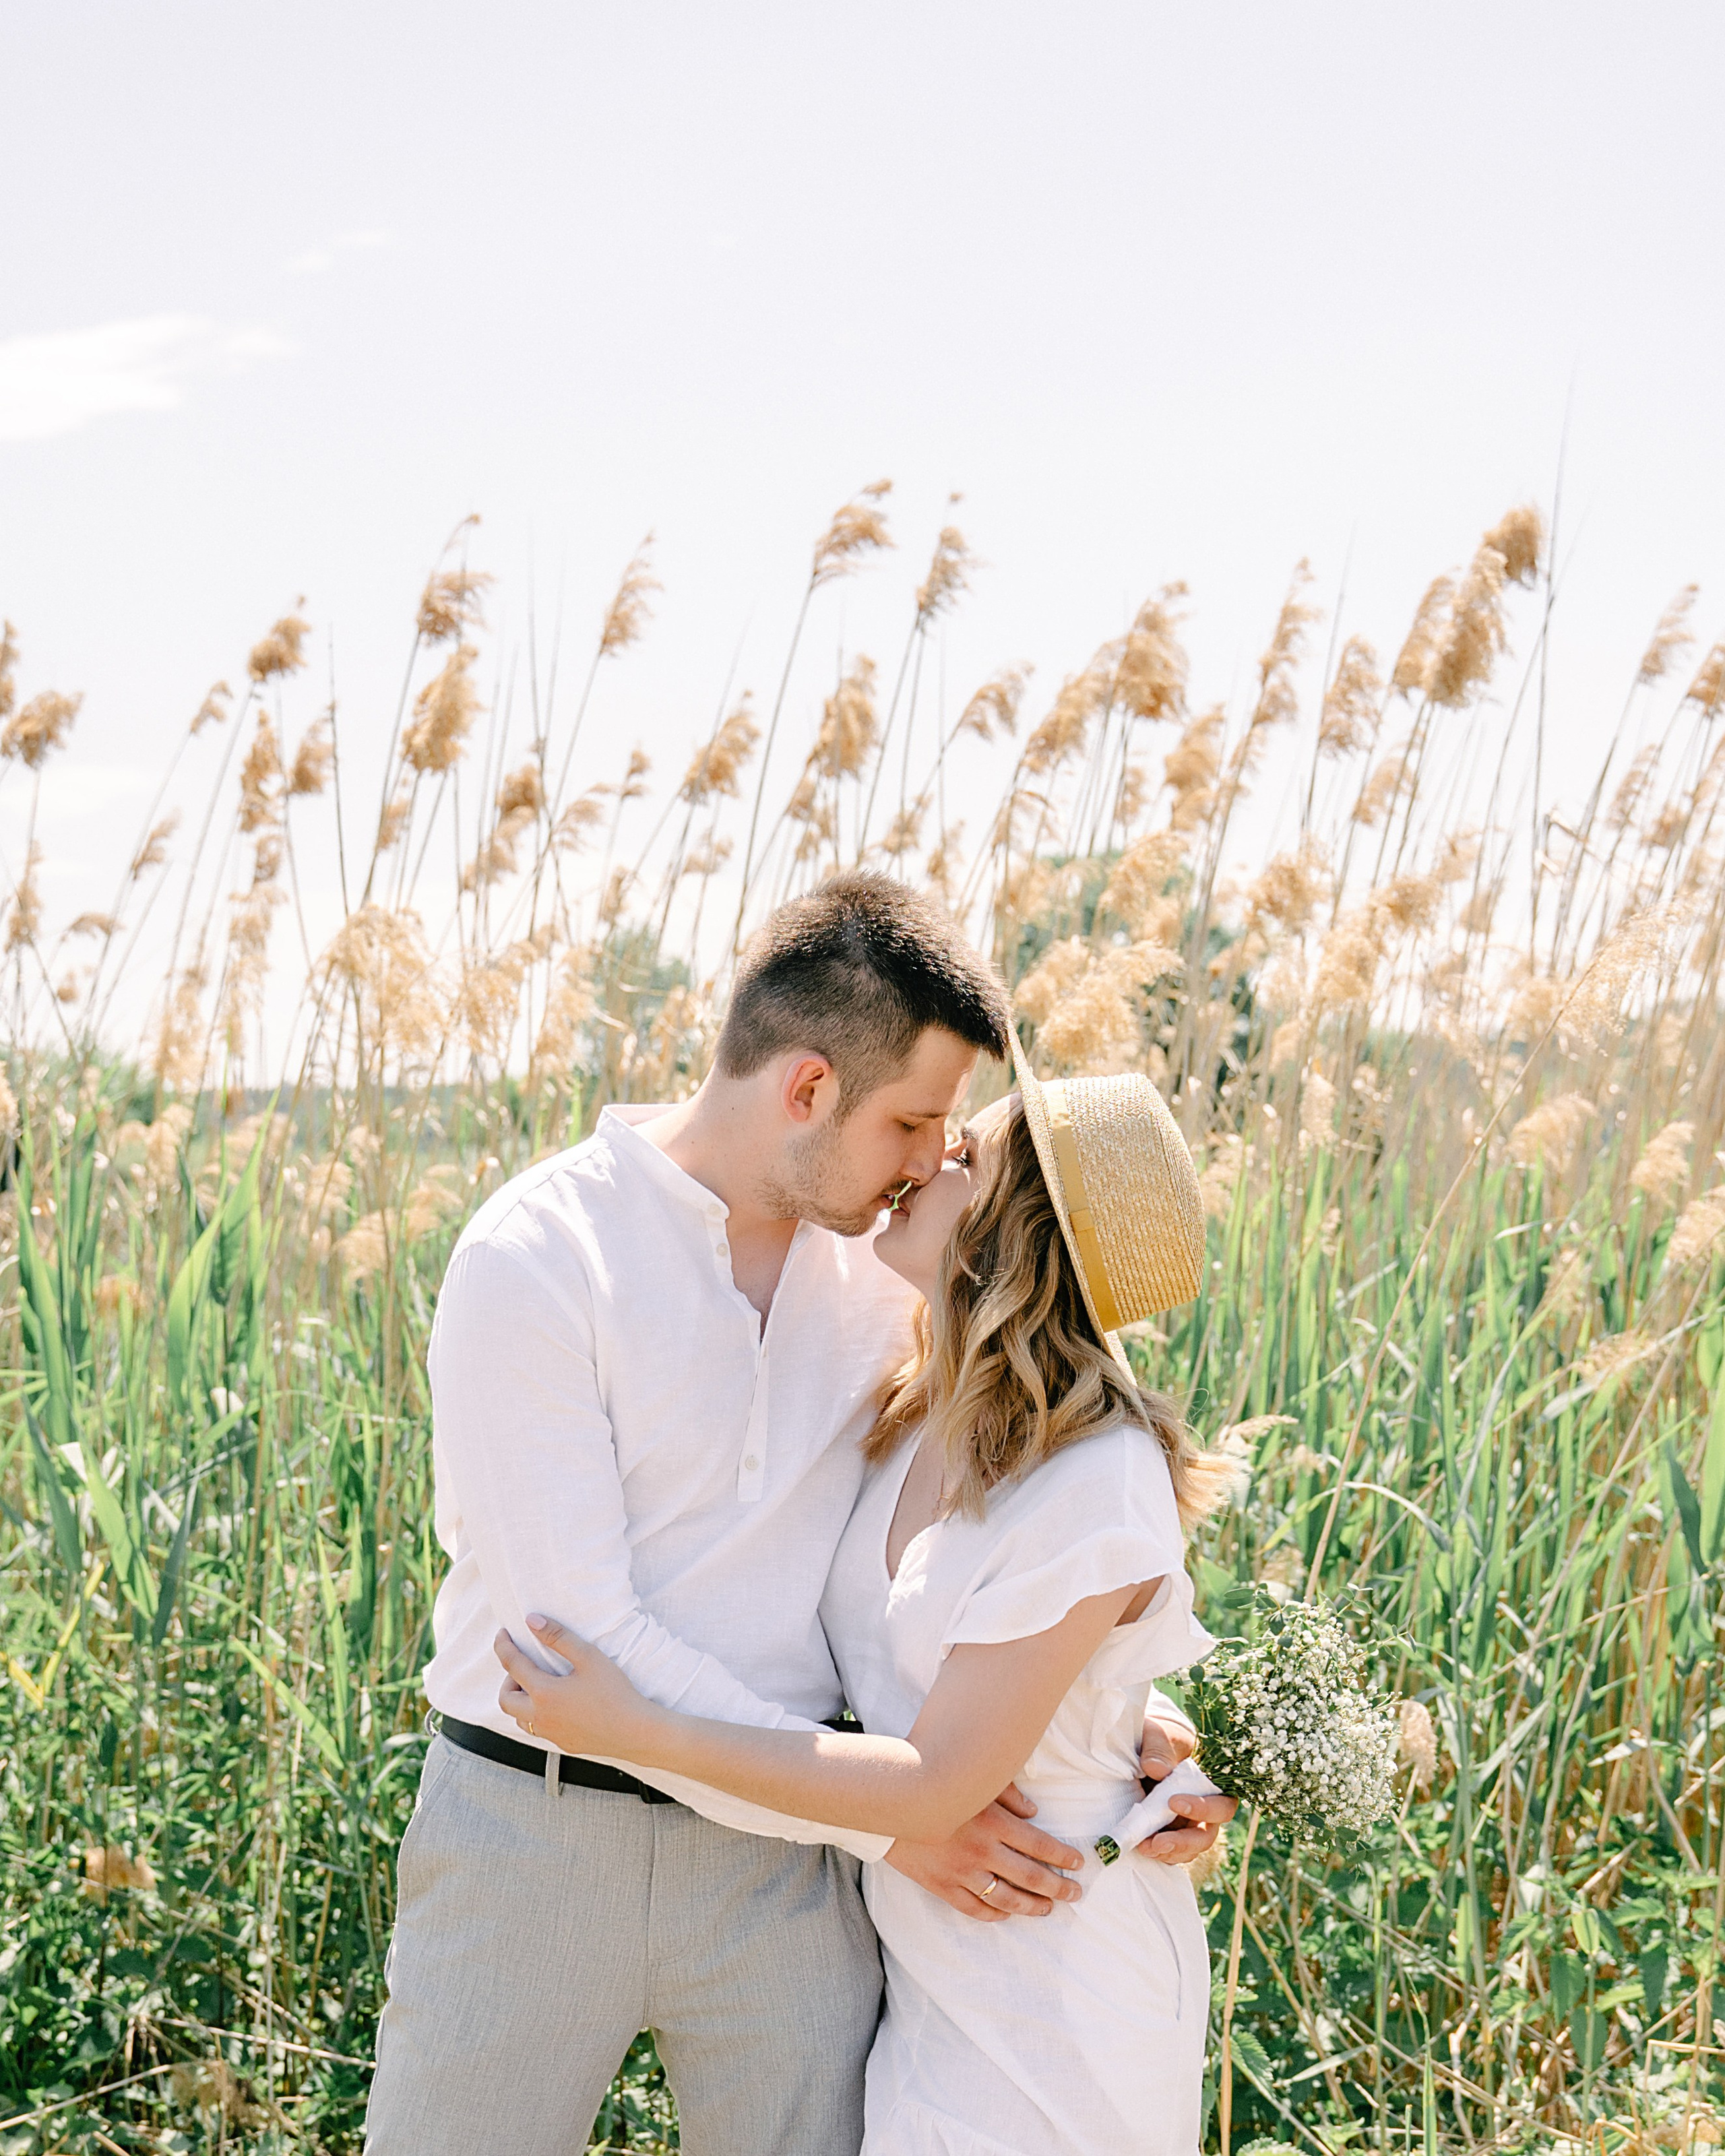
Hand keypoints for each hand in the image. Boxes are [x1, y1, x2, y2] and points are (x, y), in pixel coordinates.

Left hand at [493, 1613, 659, 1758]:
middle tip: (523, 1666)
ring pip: (519, 1718)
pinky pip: (538, 1729)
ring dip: (520, 1700)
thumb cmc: (615, 1692)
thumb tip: (531, 1620)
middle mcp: (541, 1717)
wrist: (635, 1731)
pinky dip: (537, 1714)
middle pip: (505, 1699)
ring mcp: (551, 1733)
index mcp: (544, 1693)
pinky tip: (558, 1704)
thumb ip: (558, 1637)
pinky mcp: (562, 1743)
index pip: (512, 1665)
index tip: (502, 1634)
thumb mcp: (588, 1657)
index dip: (503, 1646)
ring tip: (539, 1685)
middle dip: (507, 1680)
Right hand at [884, 1784, 1084, 1921]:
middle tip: (1075, 1893)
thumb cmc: (935, 1783)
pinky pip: (974, 1908)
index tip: (1078, 1864)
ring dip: (1032, 1906)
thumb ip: (1008, 1793)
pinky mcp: (942, 1886)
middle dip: (1057, 1887)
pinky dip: (994, 1914)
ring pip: (1006, 1899)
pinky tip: (1007, 1914)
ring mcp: (962, 1873)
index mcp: (993, 1823)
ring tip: (1048, 1909)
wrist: (888, 1802)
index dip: (1062, 1857)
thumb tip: (1034, 1812)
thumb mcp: (974, 1779)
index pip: (1040, 1845)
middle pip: (1030, 1876)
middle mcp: (982, 1851)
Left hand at [1138, 1712, 1235, 1863]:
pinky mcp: (1171, 1832)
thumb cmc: (1161, 1737)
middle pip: (1207, 1835)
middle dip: (1184, 1842)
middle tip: (1158, 1842)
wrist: (1146, 1746)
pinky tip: (1142, 1848)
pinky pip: (1172, 1852)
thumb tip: (1156, 1769)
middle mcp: (1206, 1808)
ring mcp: (1188, 1823)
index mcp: (1213, 1783)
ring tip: (1145, 1848)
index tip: (1173, 1802)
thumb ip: (1159, 1749)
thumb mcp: (1159, 1735)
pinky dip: (1160, 1854)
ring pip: (1190, 1849)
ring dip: (1169, 1852)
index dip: (1203, 1809)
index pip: (1222, 1805)